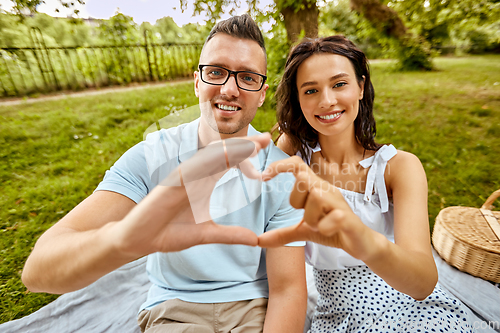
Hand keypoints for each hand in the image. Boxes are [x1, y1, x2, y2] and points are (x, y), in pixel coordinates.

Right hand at [113, 133, 271, 258]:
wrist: (140, 239)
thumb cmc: (169, 233)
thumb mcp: (206, 234)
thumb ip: (230, 235)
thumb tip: (255, 240)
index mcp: (205, 183)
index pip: (230, 164)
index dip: (247, 156)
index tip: (266, 149)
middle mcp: (196, 176)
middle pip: (223, 156)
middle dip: (244, 146)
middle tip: (265, 138)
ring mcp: (184, 176)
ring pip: (210, 157)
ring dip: (231, 149)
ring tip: (251, 143)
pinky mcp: (172, 181)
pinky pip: (192, 167)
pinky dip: (208, 160)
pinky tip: (224, 154)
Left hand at [258, 156, 377, 261]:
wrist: (362, 244)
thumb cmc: (333, 230)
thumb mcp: (303, 232)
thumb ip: (282, 233)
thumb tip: (258, 240)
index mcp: (316, 189)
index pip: (298, 165)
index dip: (280, 165)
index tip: (264, 176)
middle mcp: (327, 190)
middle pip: (303, 179)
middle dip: (296, 200)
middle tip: (304, 215)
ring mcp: (339, 203)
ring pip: (316, 197)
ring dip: (311, 218)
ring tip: (319, 226)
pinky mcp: (348, 218)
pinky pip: (331, 217)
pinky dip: (325, 228)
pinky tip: (329, 231)